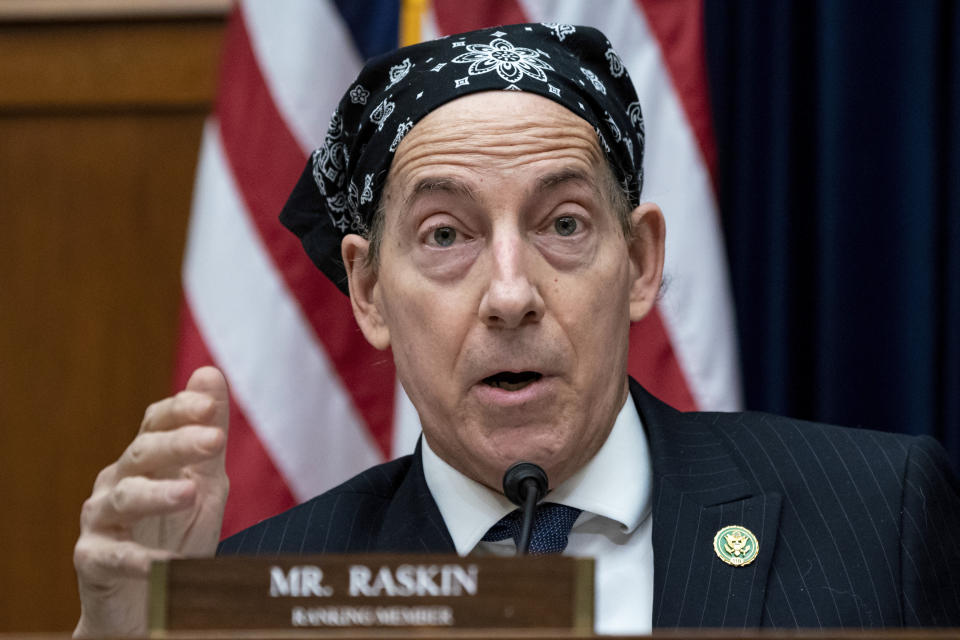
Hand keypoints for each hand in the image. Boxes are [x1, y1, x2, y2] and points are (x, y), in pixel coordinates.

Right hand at [73, 367, 229, 637]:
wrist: (150, 602)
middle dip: (178, 443)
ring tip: (190, 494)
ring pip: (125, 498)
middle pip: (143, 453)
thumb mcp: (204, 484)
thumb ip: (208, 435)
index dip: (180, 409)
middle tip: (214, 441)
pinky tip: (163, 562)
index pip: (157, 422)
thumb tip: (210, 372)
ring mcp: (101, 519)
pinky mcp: (91, 560)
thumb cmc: (177, 536)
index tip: (209, 404)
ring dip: (158, 495)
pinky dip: (137, 559)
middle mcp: (118, 481)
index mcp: (145, 459)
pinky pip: (111, 556)